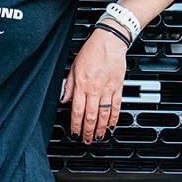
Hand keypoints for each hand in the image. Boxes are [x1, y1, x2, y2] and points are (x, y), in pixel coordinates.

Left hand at [61, 29, 127, 144]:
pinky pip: (116, 106)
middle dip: (88, 131)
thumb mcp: (74, 67)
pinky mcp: (118, 88)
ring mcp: (107, 89)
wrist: (110, 42)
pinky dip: (115, 118)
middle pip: (90, 115)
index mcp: (82, 84)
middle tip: (86, 140)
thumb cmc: (92, 51)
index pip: (77, 110)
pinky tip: (112, 125)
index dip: (75, 125)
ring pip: (104, 114)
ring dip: (101, 128)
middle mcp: (94, 89)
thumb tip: (64, 99)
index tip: (74, 133)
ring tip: (99, 137)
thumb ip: (69, 85)